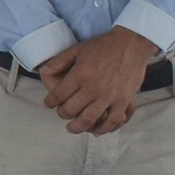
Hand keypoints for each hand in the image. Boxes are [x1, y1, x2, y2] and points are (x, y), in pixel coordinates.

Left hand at [36, 26, 153, 134]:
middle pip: (72, 110)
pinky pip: (113, 120)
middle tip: (61, 113)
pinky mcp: (124, 100)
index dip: (50, 102)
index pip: (59, 95)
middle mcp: (94, 88)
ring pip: (90, 119)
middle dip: (63, 114)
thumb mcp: (77, 49)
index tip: (48, 104)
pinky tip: (96, 130)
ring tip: (72, 128)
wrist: (131, 44)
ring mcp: (110, 96)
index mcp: (81, 74)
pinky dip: (103, 129)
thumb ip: (59, 61)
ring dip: (78, 127)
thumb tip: (43, 71)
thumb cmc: (103, 46)